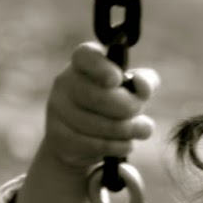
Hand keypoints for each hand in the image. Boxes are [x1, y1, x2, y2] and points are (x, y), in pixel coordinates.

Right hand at [39, 41, 157, 174]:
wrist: (82, 140)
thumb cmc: (114, 105)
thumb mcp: (132, 90)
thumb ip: (145, 81)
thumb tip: (141, 84)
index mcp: (83, 64)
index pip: (85, 56)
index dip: (102, 68)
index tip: (117, 79)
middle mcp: (65, 82)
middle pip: (100, 97)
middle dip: (129, 108)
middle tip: (138, 112)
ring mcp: (58, 110)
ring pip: (101, 125)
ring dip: (129, 131)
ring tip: (137, 129)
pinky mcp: (58, 136)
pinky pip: (97, 145)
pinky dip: (120, 146)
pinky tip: (125, 143)